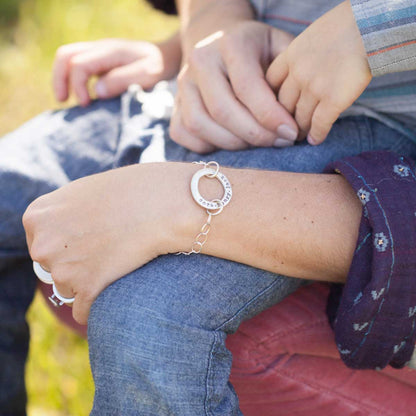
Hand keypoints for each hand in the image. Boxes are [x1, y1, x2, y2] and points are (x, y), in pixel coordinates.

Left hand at [23, 163, 189, 323]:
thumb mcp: (83, 194)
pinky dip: (96, 305)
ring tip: (116, 260)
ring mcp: (63, 269)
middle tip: (106, 248)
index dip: (68, 242)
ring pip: (68, 288)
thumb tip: (61, 239)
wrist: (159, 204)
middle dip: (74, 263)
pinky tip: (113, 289)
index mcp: (37, 217)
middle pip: (52, 266)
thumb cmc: (128, 192)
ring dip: (88, 281)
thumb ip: (63, 215)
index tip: (90, 236)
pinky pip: (82, 311)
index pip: (42, 242)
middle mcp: (42, 245)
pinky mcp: (87, 289)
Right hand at [53, 35, 180, 105]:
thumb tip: (97, 91)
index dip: (77, 85)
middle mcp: (100, 49)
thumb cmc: (159, 67)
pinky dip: (73, 81)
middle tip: (63, 101)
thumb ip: (123, 80)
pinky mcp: (100, 63)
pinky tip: (81, 97)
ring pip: (67, 59)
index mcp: (109, 51)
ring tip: (66, 100)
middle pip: (65, 55)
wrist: (166, 57)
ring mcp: (98, 55)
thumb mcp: (147, 74)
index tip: (87, 104)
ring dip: (63, 79)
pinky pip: (77, 67)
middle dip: (59, 79)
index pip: (79, 64)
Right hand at [170, 21, 297, 152]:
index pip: (247, 87)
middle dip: (255, 135)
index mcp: (230, 43)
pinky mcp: (174, 106)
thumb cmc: (257, 52)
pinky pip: (185, 134)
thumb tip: (296, 115)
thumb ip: (288, 76)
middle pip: (222, 110)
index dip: (270, 116)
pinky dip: (208, 146)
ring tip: (257, 143)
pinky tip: (232, 142)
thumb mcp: (279, 49)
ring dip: (233, 143)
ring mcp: (182, 84)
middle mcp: (200, 61)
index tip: (290, 134)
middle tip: (278, 142)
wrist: (220, 44)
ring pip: (200, 125)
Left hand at [266, 0, 371, 144]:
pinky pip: (319, 124)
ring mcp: (314, 88)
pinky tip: (315, 140)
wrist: (370, 27)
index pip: (270, 84)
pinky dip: (317, 135)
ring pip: (300, 118)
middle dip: (284, 119)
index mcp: (291, 56)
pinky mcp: (333, 100)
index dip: (271, 99)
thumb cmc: (348, 27)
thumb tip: (300, 75)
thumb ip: (302, 57)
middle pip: (283, 105)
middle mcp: (298, 74)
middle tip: (286, 128)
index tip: (275, 108)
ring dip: (300, 130)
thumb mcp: (314, 36)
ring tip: (301, 136)